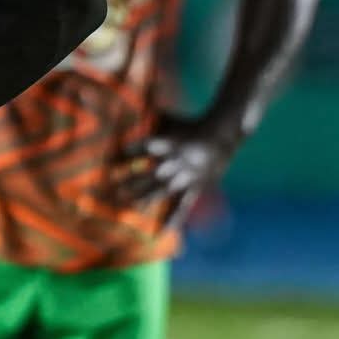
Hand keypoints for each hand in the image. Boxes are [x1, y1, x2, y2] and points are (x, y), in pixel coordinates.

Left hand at [117, 110, 246, 229]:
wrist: (223, 135)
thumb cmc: (190, 125)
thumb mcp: (169, 119)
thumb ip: (148, 118)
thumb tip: (124, 107)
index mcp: (172, 142)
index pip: (149, 146)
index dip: (134, 150)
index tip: (116, 155)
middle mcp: (179, 161)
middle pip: (153, 172)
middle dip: (134, 181)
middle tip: (114, 190)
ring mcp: (188, 176)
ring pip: (165, 190)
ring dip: (147, 199)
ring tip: (130, 207)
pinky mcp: (196, 187)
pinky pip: (184, 205)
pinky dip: (174, 219)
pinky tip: (162, 231)